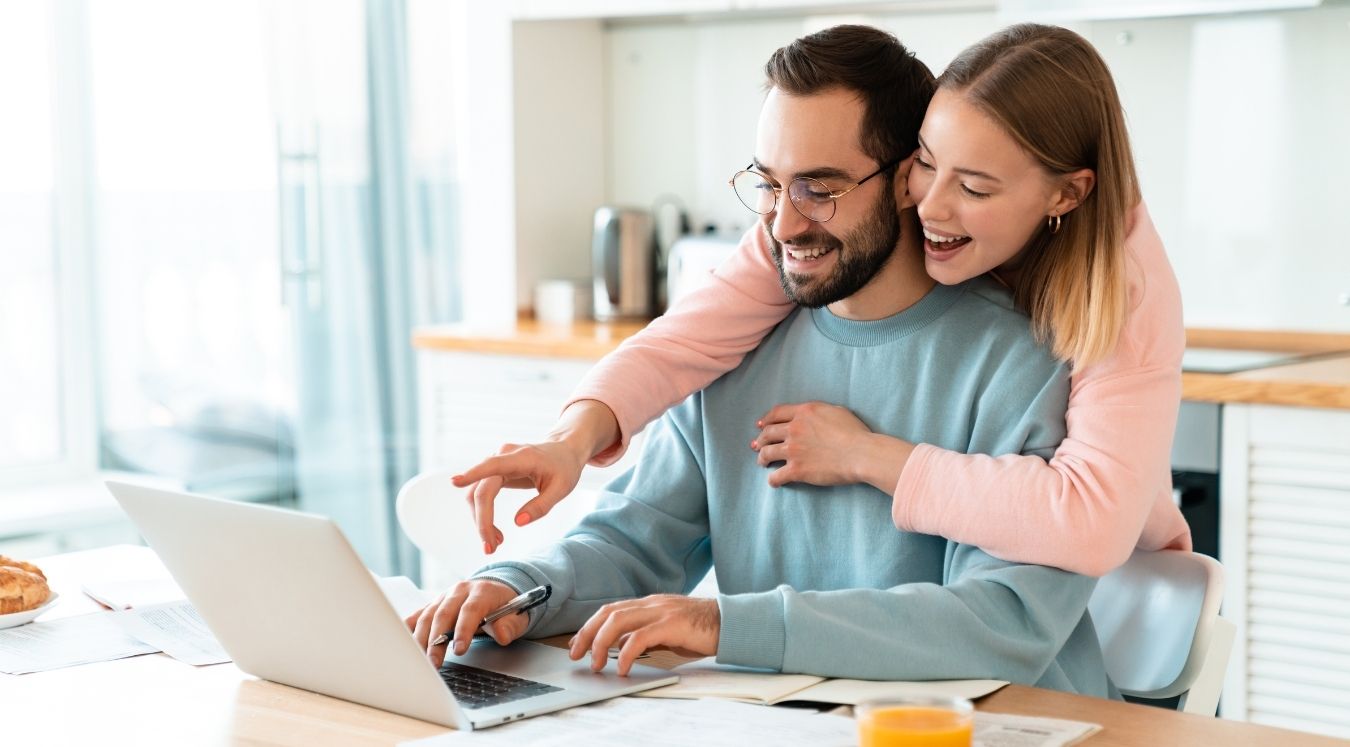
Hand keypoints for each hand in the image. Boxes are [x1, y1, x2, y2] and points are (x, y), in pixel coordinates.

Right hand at [405, 579, 524, 667]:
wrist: (497, 590)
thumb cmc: (506, 607)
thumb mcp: (517, 616)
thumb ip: (510, 625)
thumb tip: (502, 634)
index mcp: (481, 591)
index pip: (470, 610)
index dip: (464, 630)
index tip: (460, 650)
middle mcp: (460, 591)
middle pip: (444, 614)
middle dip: (437, 640)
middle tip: (434, 663)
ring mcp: (444, 597)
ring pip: (428, 615)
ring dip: (421, 639)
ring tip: (419, 661)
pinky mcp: (434, 605)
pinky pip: (418, 615)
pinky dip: (408, 628)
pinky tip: (402, 642)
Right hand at [454, 440, 587, 553]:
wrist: (564, 451)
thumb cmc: (564, 468)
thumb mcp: (562, 489)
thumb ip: (541, 506)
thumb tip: (518, 522)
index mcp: (522, 458)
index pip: (492, 467)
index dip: (472, 474)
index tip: (455, 482)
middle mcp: (503, 455)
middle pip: (481, 490)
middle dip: (482, 521)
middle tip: (490, 548)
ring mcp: (497, 462)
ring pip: (476, 493)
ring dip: (481, 520)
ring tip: (497, 541)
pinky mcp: (494, 471)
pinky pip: (481, 493)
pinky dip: (484, 513)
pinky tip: (495, 531)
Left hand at [568, 595, 718, 675]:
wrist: (730, 623)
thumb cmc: (701, 629)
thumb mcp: (667, 630)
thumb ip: (646, 633)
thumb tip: (623, 647)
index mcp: (649, 603)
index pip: (610, 610)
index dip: (590, 626)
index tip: (578, 643)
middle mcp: (651, 603)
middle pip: (608, 613)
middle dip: (588, 633)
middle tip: (577, 654)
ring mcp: (661, 611)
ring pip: (618, 621)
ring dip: (602, 643)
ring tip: (597, 664)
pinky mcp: (671, 624)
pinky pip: (640, 637)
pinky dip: (626, 653)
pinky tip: (624, 667)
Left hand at [752, 402, 874, 486]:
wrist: (861, 453)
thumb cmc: (855, 432)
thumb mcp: (836, 411)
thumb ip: (819, 412)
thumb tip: (814, 417)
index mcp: (804, 413)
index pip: (776, 413)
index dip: (765, 420)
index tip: (760, 425)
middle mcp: (794, 429)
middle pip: (768, 433)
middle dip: (760, 439)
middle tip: (757, 445)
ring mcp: (793, 450)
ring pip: (767, 452)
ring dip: (762, 458)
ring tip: (762, 462)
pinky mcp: (797, 469)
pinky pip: (776, 475)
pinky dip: (773, 479)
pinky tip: (774, 481)